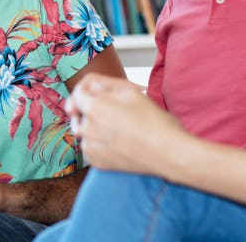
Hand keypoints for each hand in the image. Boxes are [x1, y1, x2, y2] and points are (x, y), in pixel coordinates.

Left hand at [66, 73, 186, 175]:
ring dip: (93, 127)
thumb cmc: (154, 121)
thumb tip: (89, 86)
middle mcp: (88, 128)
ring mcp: (91, 147)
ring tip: (117, 128)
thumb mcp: (131, 91)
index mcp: (95, 108)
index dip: (84, 90)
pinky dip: (97, 143)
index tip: (90, 94)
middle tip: (108, 112)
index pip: (76, 94)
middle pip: (79, 113)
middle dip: (88, 109)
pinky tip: (116, 142)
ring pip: (84, 131)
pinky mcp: (96, 162)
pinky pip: (89, 147)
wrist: (169, 153)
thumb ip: (104, 84)